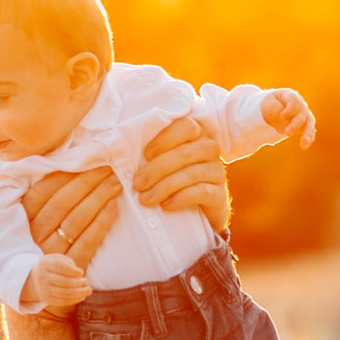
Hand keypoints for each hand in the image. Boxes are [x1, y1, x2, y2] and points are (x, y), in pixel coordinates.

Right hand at [23, 166, 121, 268]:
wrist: (43, 286)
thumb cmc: (40, 244)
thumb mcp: (32, 222)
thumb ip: (43, 200)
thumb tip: (66, 166)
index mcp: (21, 222)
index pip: (42, 192)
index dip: (65, 175)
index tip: (87, 161)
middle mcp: (34, 237)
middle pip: (62, 203)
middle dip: (87, 182)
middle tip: (108, 169)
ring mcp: (51, 254)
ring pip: (76, 220)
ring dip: (98, 198)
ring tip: (114, 184)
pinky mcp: (70, 268)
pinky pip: (88, 243)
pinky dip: (102, 223)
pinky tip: (114, 207)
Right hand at [25, 252, 91, 313]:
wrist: (34, 278)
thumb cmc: (52, 266)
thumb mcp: (57, 259)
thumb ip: (69, 265)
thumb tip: (81, 276)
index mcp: (45, 264)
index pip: (60, 268)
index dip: (73, 271)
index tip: (81, 272)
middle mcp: (42, 277)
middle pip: (63, 282)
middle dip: (78, 283)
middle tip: (86, 281)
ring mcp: (44, 290)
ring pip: (64, 294)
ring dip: (79, 293)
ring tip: (88, 290)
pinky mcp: (47, 299)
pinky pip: (63, 301)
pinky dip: (75, 299)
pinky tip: (82, 296)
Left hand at [132, 115, 229, 230]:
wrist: (194, 213)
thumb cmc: (170, 181)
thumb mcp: (160, 163)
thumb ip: (149, 153)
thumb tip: (120, 149)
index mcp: (195, 134)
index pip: (185, 125)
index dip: (164, 138)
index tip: (145, 154)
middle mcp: (209, 149)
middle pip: (185, 152)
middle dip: (157, 169)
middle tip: (137, 184)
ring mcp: (217, 171)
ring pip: (192, 173)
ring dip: (164, 187)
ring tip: (145, 199)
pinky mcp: (219, 194)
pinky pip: (202, 192)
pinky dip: (180, 198)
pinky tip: (166, 205)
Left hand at [260, 88, 316, 148]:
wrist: (273, 110)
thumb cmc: (270, 104)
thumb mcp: (268, 104)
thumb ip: (274, 108)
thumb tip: (283, 116)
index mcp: (291, 96)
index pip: (295, 101)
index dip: (290, 109)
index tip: (282, 115)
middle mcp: (301, 104)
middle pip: (302, 113)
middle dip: (296, 124)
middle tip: (288, 133)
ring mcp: (304, 115)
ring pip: (309, 123)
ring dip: (308, 133)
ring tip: (304, 143)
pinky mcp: (305, 125)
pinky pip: (309, 132)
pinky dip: (308, 139)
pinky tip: (304, 146)